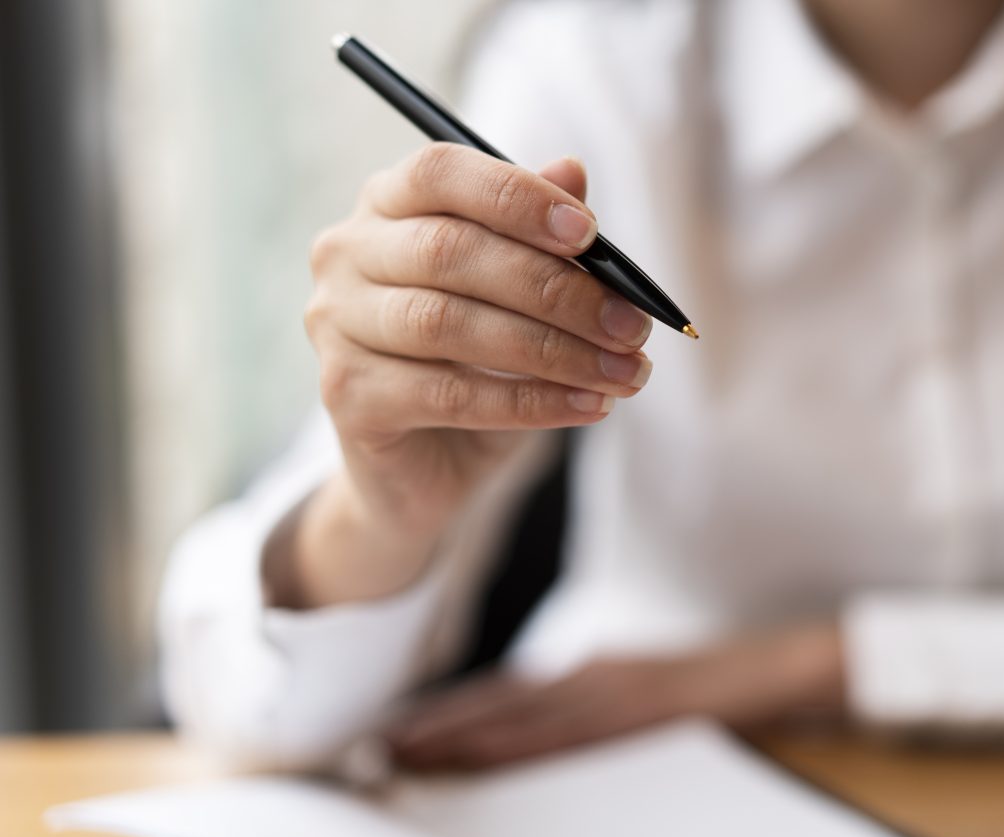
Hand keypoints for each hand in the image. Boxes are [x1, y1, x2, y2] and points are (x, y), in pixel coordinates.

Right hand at [270, 148, 653, 607]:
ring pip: (449, 324)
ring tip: (625, 373)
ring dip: (554, 351)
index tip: (591, 234)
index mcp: (387, 204)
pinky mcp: (347, 395)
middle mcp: (347, 254)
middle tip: (632, 326)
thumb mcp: (521, 294)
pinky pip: (450, 394)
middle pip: (450, 252)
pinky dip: (531, 402)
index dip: (516, 197)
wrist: (428, 463)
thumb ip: (541, 235)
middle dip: (557, 290)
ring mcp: (336, 325)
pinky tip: (588, 405)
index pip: (439, 172)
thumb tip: (574, 171)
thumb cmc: (479, 361)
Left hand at [387, 621, 846, 769]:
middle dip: (436, 729)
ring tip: (405, 753)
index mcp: (591, 673)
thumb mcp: (642, 688)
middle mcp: (593, 679)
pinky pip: (571, 733)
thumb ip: (590, 703)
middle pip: (500, 707)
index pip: (504, 697)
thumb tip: (532, 724)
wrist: (778, 672)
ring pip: (524, 719)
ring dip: (461, 737)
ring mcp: (616, 693)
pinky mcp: (642, 709)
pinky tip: (485, 754)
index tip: (395, 733)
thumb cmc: (713, 689)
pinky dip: (521, 744)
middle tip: (374, 749)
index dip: (447, 716)